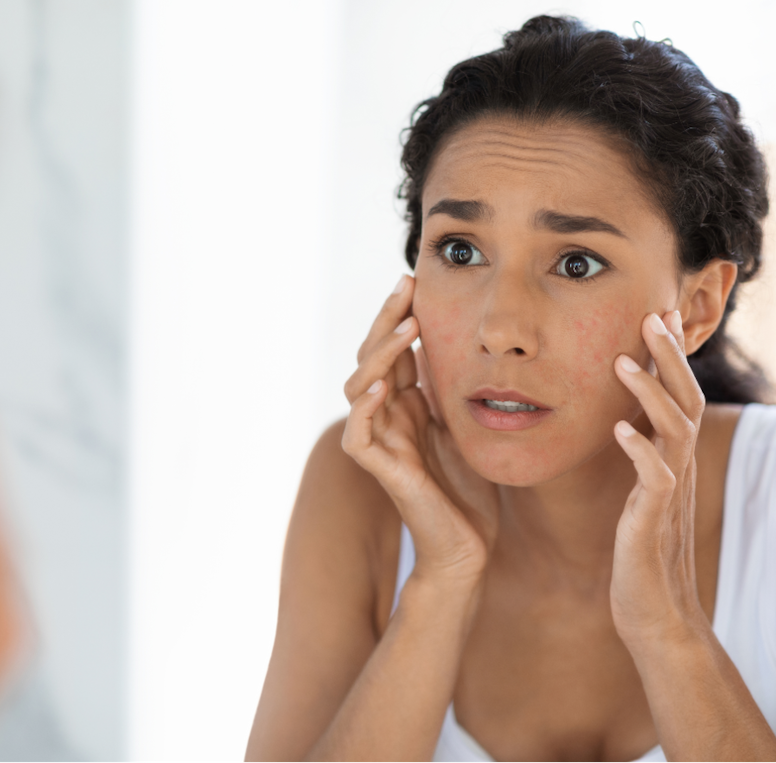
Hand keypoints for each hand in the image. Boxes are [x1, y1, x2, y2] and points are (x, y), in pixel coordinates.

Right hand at [342, 276, 499, 586]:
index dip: (398, 315)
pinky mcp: (383, 472)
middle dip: (386, 320)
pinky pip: (359, 435)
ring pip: (359, 387)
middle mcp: (386, 419)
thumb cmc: (468, 492)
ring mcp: (381, 444)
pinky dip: (364, 409)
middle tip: (406, 286)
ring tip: (407, 326)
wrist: (467, 548)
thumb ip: (452, 389)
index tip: (414, 280)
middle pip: (371, 358)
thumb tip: (459, 342)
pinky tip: (382, 387)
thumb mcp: (466, 425)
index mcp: (405, 406)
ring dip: (381, 354)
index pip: (392, 350)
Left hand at [610, 311, 707, 647]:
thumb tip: (622, 425)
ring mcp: (667, 496)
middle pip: (685, 402)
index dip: (669, 359)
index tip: (655, 315)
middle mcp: (676, 471)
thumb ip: (638, 463)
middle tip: (651, 314)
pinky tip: (619, 429)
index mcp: (671, 462)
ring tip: (622, 361)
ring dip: (649, 393)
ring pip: (673, 431)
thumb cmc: (639, 556)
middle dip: (668, 358)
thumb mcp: (639, 499)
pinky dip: (639, 450)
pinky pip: (654, 479)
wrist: (655, 616)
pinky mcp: (652, 522)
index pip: (678, 399)